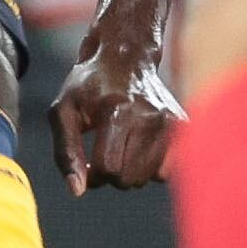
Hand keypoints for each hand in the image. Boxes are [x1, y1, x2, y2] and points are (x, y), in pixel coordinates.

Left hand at [51, 41, 182, 193]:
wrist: (125, 56)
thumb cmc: (88, 86)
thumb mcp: (63, 112)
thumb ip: (66, 152)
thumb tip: (77, 191)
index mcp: (117, 112)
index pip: (107, 170)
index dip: (92, 173)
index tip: (87, 160)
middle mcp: (149, 117)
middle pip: (128, 179)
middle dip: (111, 172)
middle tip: (105, 148)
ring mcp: (170, 122)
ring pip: (148, 179)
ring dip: (131, 171)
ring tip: (123, 145)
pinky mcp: (183, 126)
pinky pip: (167, 171)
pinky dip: (153, 168)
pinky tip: (142, 148)